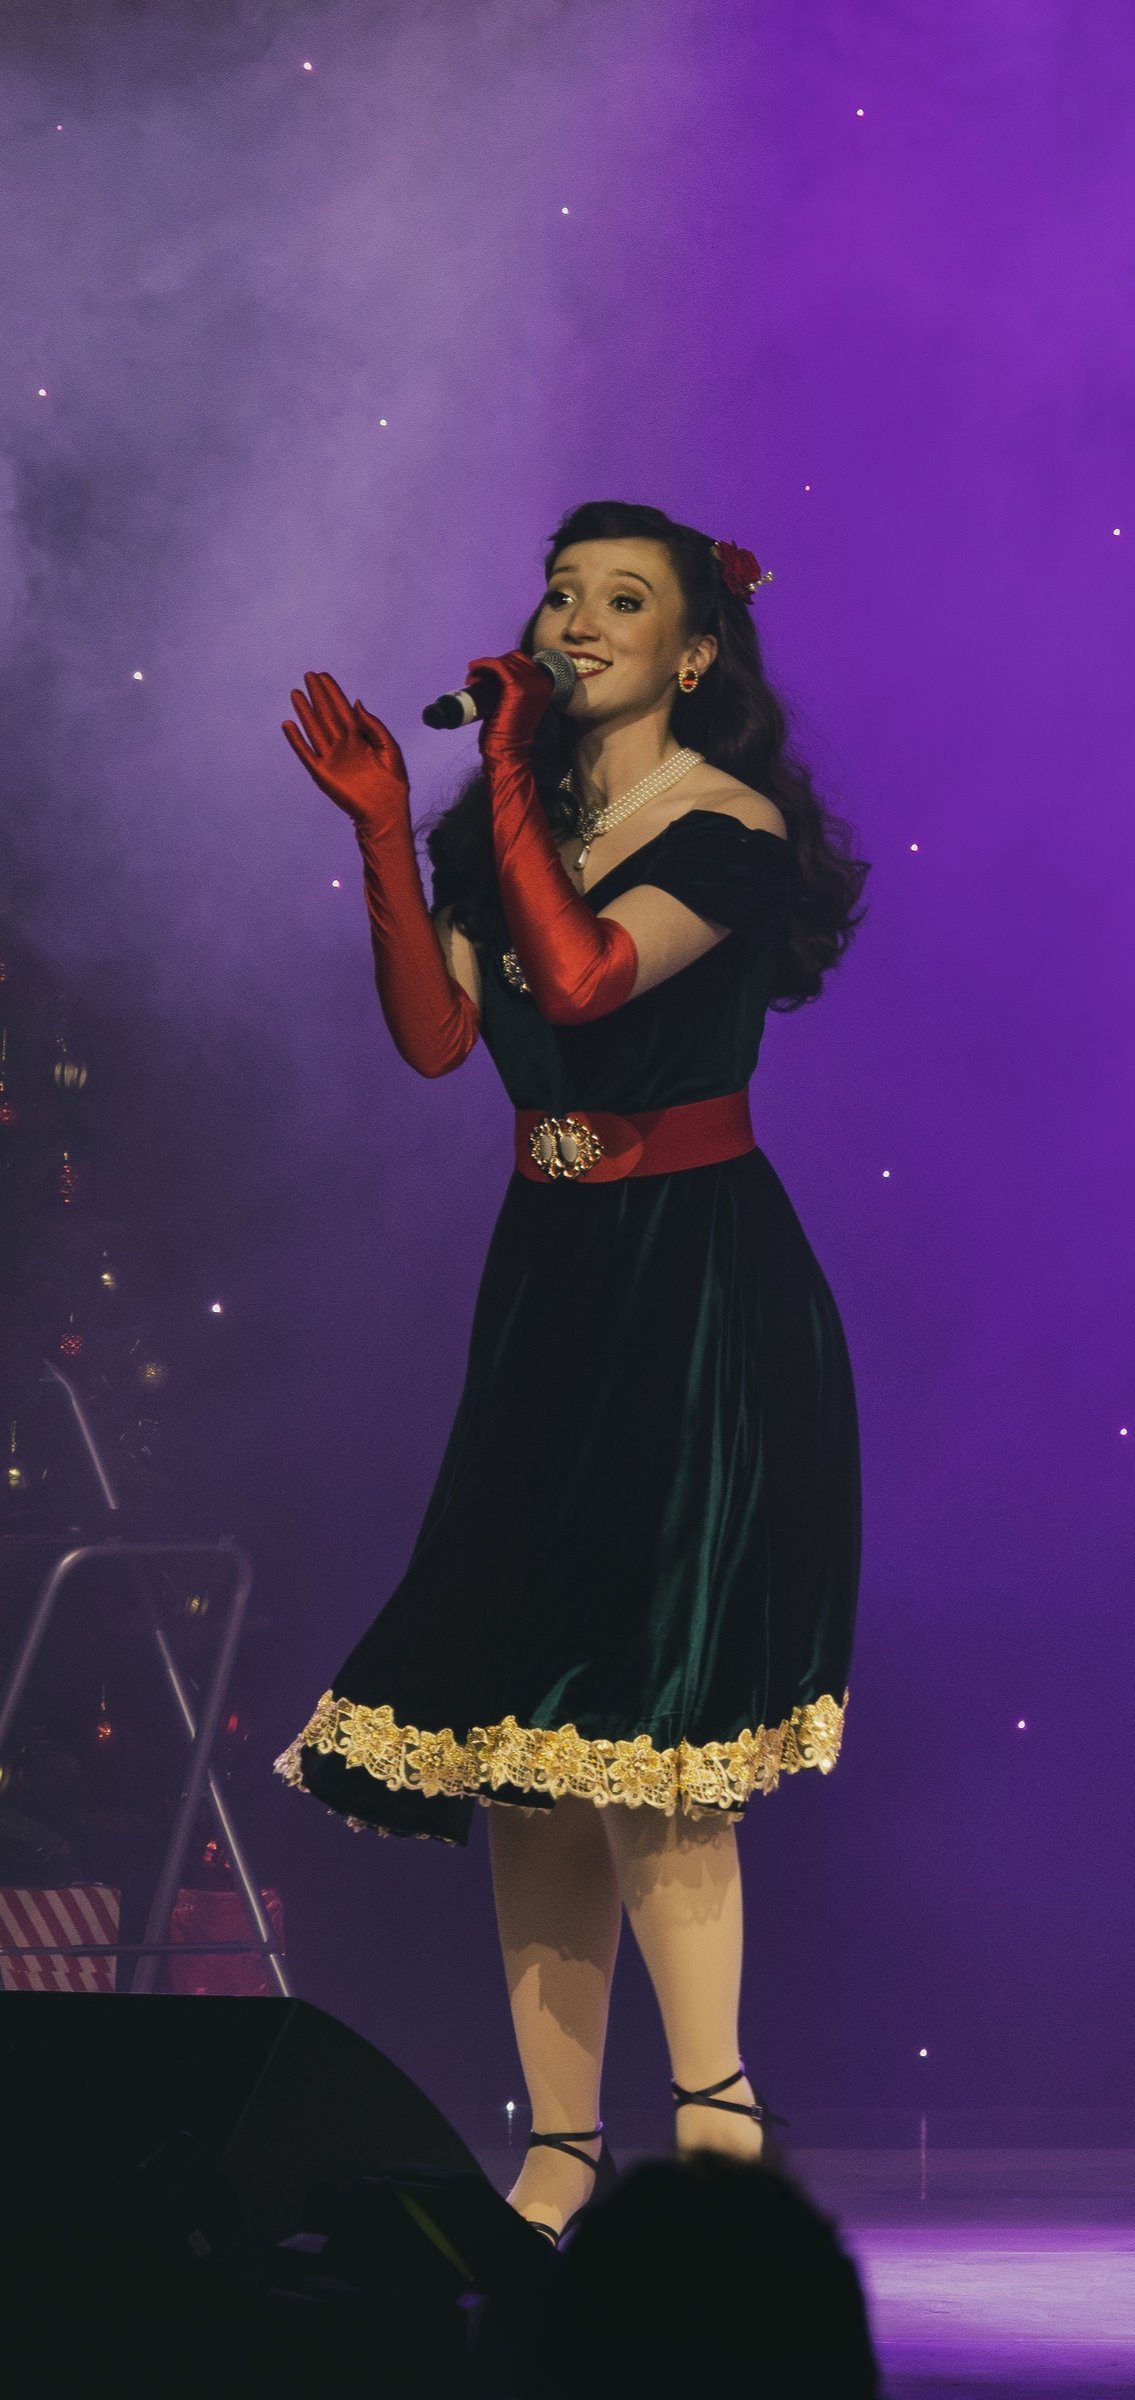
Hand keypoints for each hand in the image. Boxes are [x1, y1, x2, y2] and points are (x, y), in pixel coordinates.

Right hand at [282, 672, 408, 829]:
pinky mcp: (322, 773)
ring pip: (314, 729)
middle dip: (318, 695)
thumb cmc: (393, 782)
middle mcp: (343, 745)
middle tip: (308, 676)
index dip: (333, 693)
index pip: (343, 709)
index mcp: (359, 738)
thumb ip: (374, 725)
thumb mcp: (390, 747)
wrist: (386, 810)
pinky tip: (288, 725)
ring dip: (304, 711)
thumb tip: (356, 703)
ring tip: (296, 693)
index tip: (324, 676)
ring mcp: (331, 758)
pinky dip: (296, 740)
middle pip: (326, 715)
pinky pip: (306, 753)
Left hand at [467, 649, 555, 760]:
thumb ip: (515, 687)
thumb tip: (494, 671)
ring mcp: (530, 683)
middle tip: (478, 678)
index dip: (502, 663)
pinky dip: (482, 665)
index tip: (488, 674)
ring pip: (503, 661)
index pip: (522, 660)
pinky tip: (473, 671)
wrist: (509, 751)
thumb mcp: (518, 704)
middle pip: (512, 658)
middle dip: (492, 665)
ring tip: (473, 680)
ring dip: (484, 667)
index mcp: (545, 684)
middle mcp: (541, 680)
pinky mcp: (516, 687)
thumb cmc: (509, 732)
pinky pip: (497, 666)